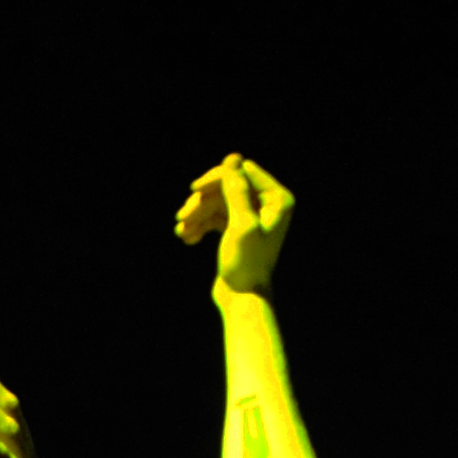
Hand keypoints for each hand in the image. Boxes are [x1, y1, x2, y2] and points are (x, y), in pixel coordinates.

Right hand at [174, 153, 292, 296]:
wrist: (242, 299)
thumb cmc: (246, 263)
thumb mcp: (241, 223)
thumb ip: (236, 189)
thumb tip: (231, 158)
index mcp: (277, 198)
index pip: (243, 172)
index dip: (218, 178)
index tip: (194, 190)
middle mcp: (267, 204)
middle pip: (228, 186)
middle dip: (203, 201)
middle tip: (182, 216)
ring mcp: (252, 216)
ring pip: (218, 202)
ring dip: (197, 214)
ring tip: (181, 231)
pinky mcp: (237, 229)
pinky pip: (215, 217)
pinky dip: (200, 225)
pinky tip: (187, 238)